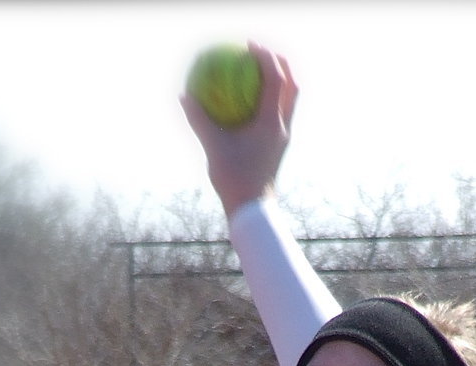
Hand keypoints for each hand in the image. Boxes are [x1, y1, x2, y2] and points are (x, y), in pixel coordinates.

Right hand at [180, 42, 297, 216]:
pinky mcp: (278, 146)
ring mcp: (282, 137)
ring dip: (278, 82)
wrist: (253, 209)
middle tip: (260, 53)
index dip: (266, 57)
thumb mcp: (212, 148)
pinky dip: (268, 100)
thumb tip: (183, 96)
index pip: (276, 80)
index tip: (250, 46)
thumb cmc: (234, 180)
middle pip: (292, 85)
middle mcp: (282, 127)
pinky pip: (277, 114)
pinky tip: (249, 100)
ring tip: (258, 72)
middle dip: (280, 63)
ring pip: (288, 101)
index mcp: (271, 123)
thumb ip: (199, 119)